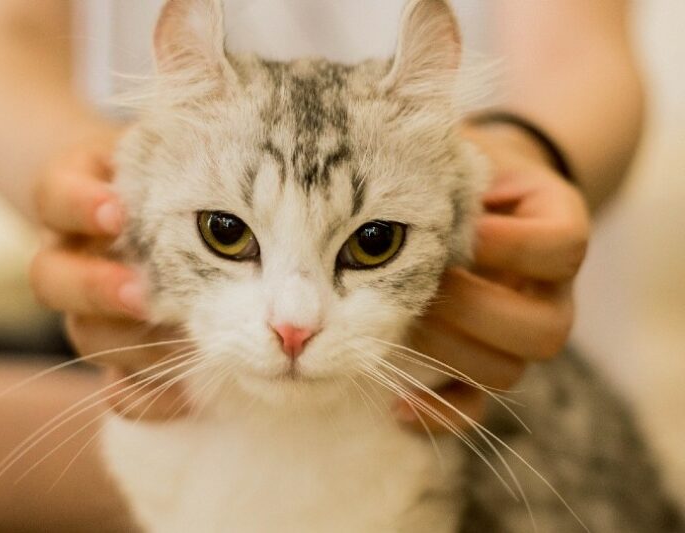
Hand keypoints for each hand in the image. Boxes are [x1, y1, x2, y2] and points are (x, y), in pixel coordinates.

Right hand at [30, 134, 192, 420]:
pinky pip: (115, 389)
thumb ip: (183, 133)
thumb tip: (201, 89)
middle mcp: (74, 256)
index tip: (117, 211)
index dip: (79, 205)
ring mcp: (92, 312)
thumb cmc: (175, 169)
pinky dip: (147, 395)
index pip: (54, 195)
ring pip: (82, 337)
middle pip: (50, 279)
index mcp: (79, 200)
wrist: (162, 214)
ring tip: (181, 346)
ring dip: (128, 346)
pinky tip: (187, 393)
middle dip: (95, 288)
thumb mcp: (171, 144)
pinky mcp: (119, 356)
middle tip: (142, 295)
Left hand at [395, 123, 589, 431]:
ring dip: (446, 353)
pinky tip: (397, 404)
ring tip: (394, 324)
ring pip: (507, 373)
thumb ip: (441, 152)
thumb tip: (386, 142)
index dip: (512, 246)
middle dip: (470, 309)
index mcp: (557, 229)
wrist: (471, 201)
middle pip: (542, 329)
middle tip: (416, 285)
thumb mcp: (461, 149)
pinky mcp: (484, 365)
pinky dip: (438, 413)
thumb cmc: (459, 170)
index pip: (563, 247)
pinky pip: (475, 407)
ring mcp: (519, 336)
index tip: (465, 228)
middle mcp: (551, 292)